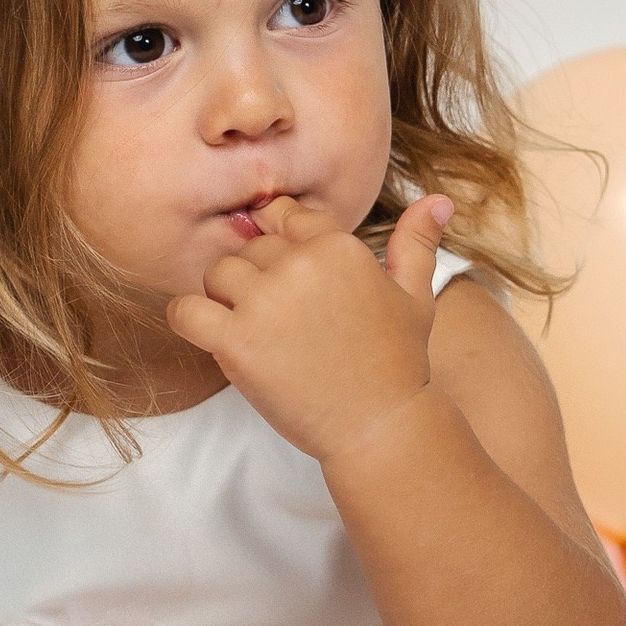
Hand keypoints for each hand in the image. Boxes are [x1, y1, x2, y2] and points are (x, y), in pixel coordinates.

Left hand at [168, 192, 453, 468]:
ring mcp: (265, 302)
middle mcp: (299, 264)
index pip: (286, 216)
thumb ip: (417, 241)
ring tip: (254, 328)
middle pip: (251, 247)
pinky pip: (186, 311)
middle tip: (282, 317)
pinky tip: (211, 334)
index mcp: (337, 246)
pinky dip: (189, 319)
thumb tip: (439, 199)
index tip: (288, 274)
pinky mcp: (236, 342)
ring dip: (226, 297)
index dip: (281, 243)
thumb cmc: (398, 362)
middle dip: (258, 277)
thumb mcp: (415, 295)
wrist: (380, 426)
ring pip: (217, 273)